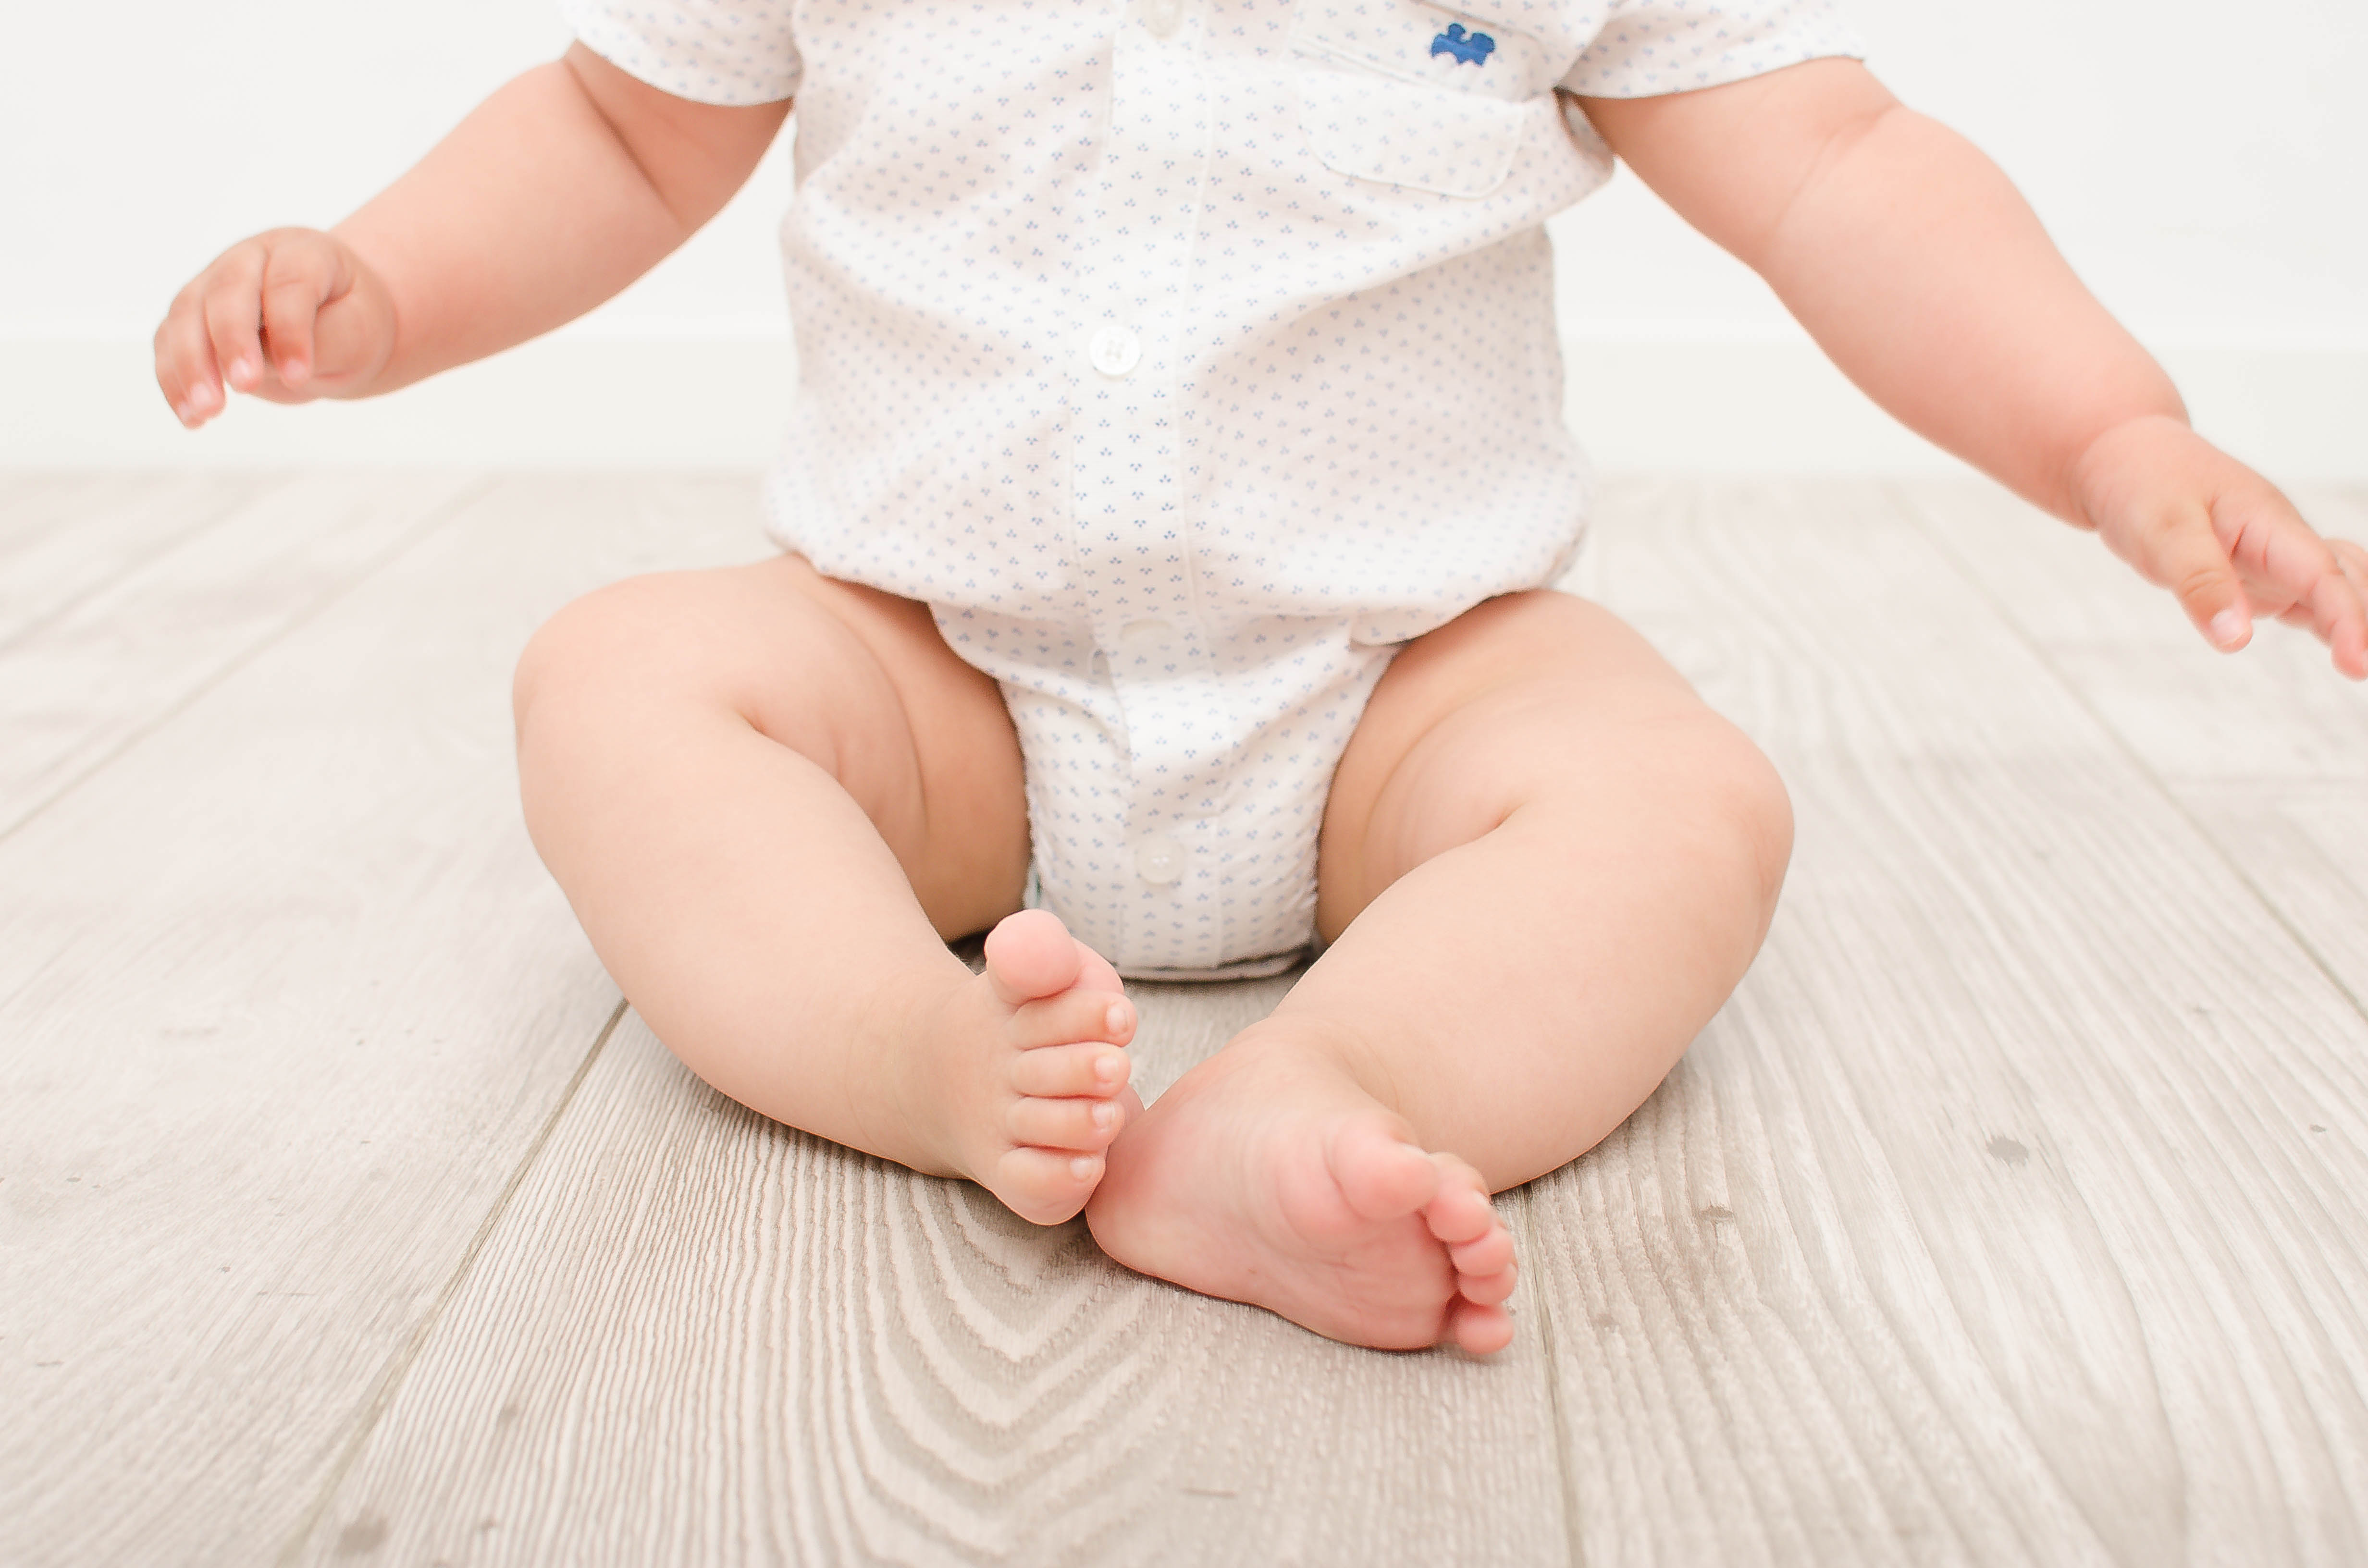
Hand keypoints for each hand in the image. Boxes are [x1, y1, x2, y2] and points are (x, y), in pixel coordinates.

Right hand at [152, 227, 396, 428]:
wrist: (338, 323)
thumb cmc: (352, 323)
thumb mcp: (358, 331)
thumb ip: (318, 340)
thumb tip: (261, 362)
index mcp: (303, 251)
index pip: (289, 282)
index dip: (290, 328)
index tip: (299, 377)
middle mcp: (251, 259)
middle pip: (227, 290)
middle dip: (231, 341)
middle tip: (245, 386)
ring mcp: (214, 283)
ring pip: (186, 315)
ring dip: (190, 366)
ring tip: (206, 412)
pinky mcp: (192, 316)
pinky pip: (170, 344)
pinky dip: (175, 381)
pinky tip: (192, 419)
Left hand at [2067, 415, 2367, 680]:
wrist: (2125, 458)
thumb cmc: (2145, 484)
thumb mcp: (2162, 532)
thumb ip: (2200, 583)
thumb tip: (2236, 640)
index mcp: (2268, 522)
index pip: (2323, 576)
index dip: (2347, 620)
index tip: (2359, 665)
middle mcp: (2282, 541)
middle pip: (2346, 581)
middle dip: (2365, 623)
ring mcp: (2273, 558)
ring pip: (2334, 589)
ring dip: (2357, 620)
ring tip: (2364, 664)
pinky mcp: (2257, 575)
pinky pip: (2306, 598)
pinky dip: (2329, 620)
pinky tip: (2346, 650)